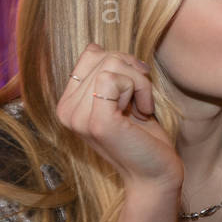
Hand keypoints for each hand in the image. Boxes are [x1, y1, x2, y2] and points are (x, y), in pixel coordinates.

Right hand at [56, 43, 181, 192]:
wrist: (156, 174)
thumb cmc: (143, 137)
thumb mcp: (121, 99)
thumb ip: (106, 75)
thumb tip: (95, 46)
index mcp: (68, 104)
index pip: (91, 54)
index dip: (122, 64)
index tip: (134, 89)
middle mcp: (66, 110)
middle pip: (103, 55)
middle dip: (133, 72)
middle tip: (141, 100)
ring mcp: (78, 117)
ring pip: (111, 64)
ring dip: (139, 82)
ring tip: (141, 108)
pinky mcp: (96, 121)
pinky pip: (115, 78)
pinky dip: (139, 89)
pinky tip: (142, 112)